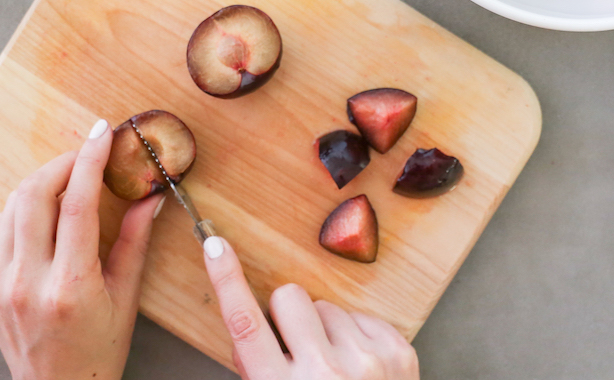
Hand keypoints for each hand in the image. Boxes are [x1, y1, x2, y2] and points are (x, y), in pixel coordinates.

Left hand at [0, 118, 162, 379]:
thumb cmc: (98, 348)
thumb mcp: (126, 297)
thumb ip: (136, 241)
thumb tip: (150, 195)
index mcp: (70, 287)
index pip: (78, 205)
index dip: (91, 160)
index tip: (103, 133)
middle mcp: (27, 283)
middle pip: (34, 195)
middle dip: (62, 162)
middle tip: (86, 152)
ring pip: (12, 206)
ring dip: (42, 182)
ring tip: (69, 181)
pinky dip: (21, 208)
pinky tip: (44, 212)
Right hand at [203, 236, 419, 379]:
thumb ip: (258, 371)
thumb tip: (249, 327)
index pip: (246, 324)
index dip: (227, 281)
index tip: (216, 246)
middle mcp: (324, 373)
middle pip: (289, 297)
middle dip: (288, 315)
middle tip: (298, 349)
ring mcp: (366, 361)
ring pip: (327, 305)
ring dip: (326, 329)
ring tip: (335, 368)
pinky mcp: (397, 353)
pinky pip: (361, 315)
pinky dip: (356, 336)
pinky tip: (359, 366)